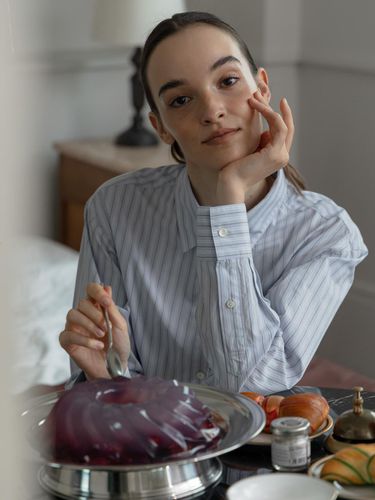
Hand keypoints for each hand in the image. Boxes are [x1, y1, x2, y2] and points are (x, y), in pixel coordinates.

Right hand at [59, 283, 130, 378]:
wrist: (115, 367)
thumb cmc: (118, 345)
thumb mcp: (120, 326)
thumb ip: (112, 308)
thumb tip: (106, 287)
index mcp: (97, 307)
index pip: (91, 290)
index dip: (97, 292)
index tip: (107, 302)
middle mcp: (83, 315)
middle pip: (81, 303)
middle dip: (95, 314)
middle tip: (106, 327)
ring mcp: (74, 327)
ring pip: (72, 314)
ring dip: (88, 324)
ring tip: (101, 335)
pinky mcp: (68, 342)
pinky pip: (68, 334)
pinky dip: (85, 340)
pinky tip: (98, 346)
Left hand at [216, 90, 293, 204]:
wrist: (230, 184)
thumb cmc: (234, 169)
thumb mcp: (250, 150)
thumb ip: (259, 141)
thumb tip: (264, 131)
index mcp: (277, 156)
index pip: (284, 132)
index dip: (282, 115)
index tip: (274, 101)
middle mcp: (282, 156)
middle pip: (287, 126)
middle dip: (276, 108)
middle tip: (264, 92)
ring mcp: (281, 156)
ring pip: (282, 124)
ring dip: (268, 107)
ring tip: (255, 96)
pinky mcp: (275, 153)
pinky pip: (278, 126)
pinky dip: (268, 113)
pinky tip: (256, 105)